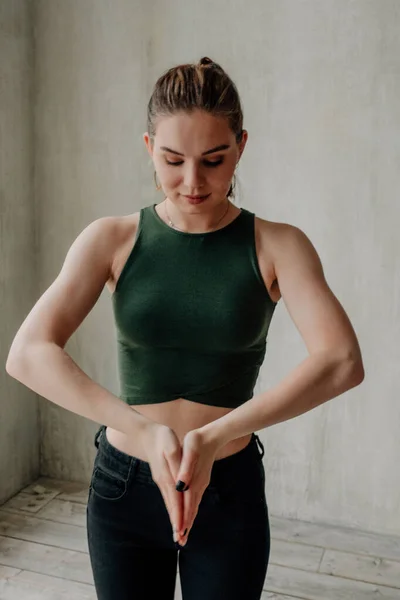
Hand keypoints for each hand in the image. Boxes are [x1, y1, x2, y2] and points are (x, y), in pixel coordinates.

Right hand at [139, 422, 184, 543]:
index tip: (182, 532)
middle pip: (172, 506)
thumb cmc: (162, 437)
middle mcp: (163, 481)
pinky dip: (172, 507)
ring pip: (169, 502)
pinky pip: (168, 496)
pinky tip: (174, 512)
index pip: (176, 501)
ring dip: (174, 517)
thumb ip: (177, 465)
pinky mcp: (161, 477)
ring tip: (178, 532)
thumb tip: (180, 484)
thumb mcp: (172, 447)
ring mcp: (161, 480)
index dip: (180, 516)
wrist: (147, 432)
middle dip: (177, 522)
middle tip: (181, 540)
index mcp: (167, 476)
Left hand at [174, 428, 220, 545]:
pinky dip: (191, 510)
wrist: (212, 435)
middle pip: (191, 509)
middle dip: (186, 525)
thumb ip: (186, 468)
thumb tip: (181, 485)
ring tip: (184, 534)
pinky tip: (189, 514)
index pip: (186, 504)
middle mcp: (198, 485)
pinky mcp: (201, 480)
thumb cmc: (198, 440)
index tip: (179, 535)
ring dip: (188, 519)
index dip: (182, 519)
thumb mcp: (190, 450)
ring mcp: (201, 483)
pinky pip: (195, 499)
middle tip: (180, 542)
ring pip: (194, 505)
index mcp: (194, 479)